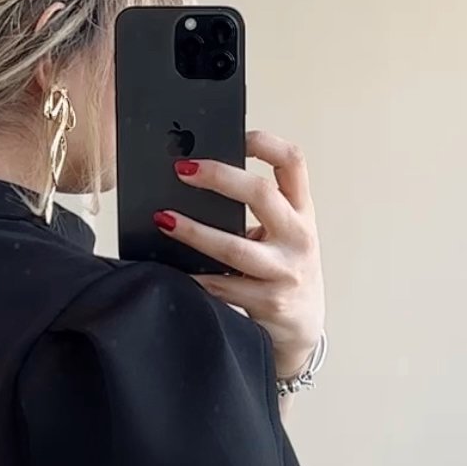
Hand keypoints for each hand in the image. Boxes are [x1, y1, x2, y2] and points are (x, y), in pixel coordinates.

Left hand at [165, 130, 324, 380]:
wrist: (302, 330)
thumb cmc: (283, 273)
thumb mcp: (282, 235)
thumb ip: (256, 212)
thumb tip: (195, 183)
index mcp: (302, 213)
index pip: (293, 163)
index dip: (266, 142)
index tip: (237, 135)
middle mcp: (299, 237)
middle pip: (261, 194)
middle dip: (218, 177)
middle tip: (182, 170)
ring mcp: (285, 272)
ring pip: (235, 247)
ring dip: (194, 232)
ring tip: (164, 219)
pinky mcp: (269, 303)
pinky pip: (222, 286)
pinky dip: (194, 277)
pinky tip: (172, 268)